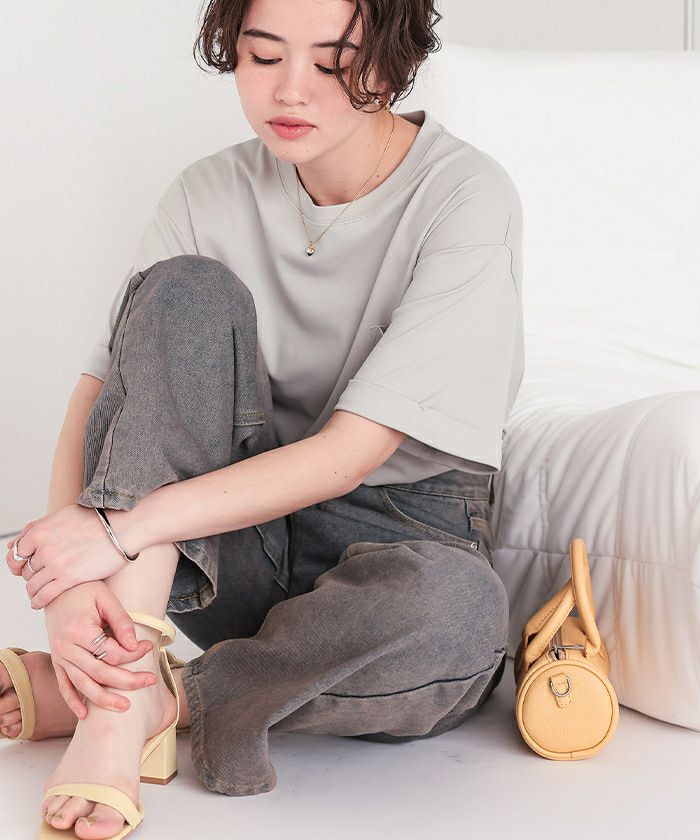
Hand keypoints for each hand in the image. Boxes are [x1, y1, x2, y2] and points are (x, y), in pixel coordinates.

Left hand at [5, 503, 136, 608]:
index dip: (18, 563)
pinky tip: (40, 602)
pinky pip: (45, 596)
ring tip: (40, 591)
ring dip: (34, 590)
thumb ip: (34, 530)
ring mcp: (56, 565)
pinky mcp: (70, 579)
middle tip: (41, 576)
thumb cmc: (95, 519)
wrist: (121, 526)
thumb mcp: (59, 517)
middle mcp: (44, 549)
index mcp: (39, 532)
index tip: (24, 567)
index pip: (15, 554)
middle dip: (31, 575)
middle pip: (25, 571)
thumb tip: (11, 546)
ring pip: (33, 586)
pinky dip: (39, 601)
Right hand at [43, 580, 157, 718]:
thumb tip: (136, 645)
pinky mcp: (57, 661)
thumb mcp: (107, 599)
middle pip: (100, 672)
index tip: (149, 647)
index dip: (134, 653)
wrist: (57, 589)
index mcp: (79, 630)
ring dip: (103, 699)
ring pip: (83, 685)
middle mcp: (66, 648)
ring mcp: (60, 657)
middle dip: (127, 681)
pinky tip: (85, 715)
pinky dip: (73, 701)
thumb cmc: (83, 590)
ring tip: (125, 707)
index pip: (112, 652)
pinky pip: (64, 686)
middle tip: (149, 682)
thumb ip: (122, 622)